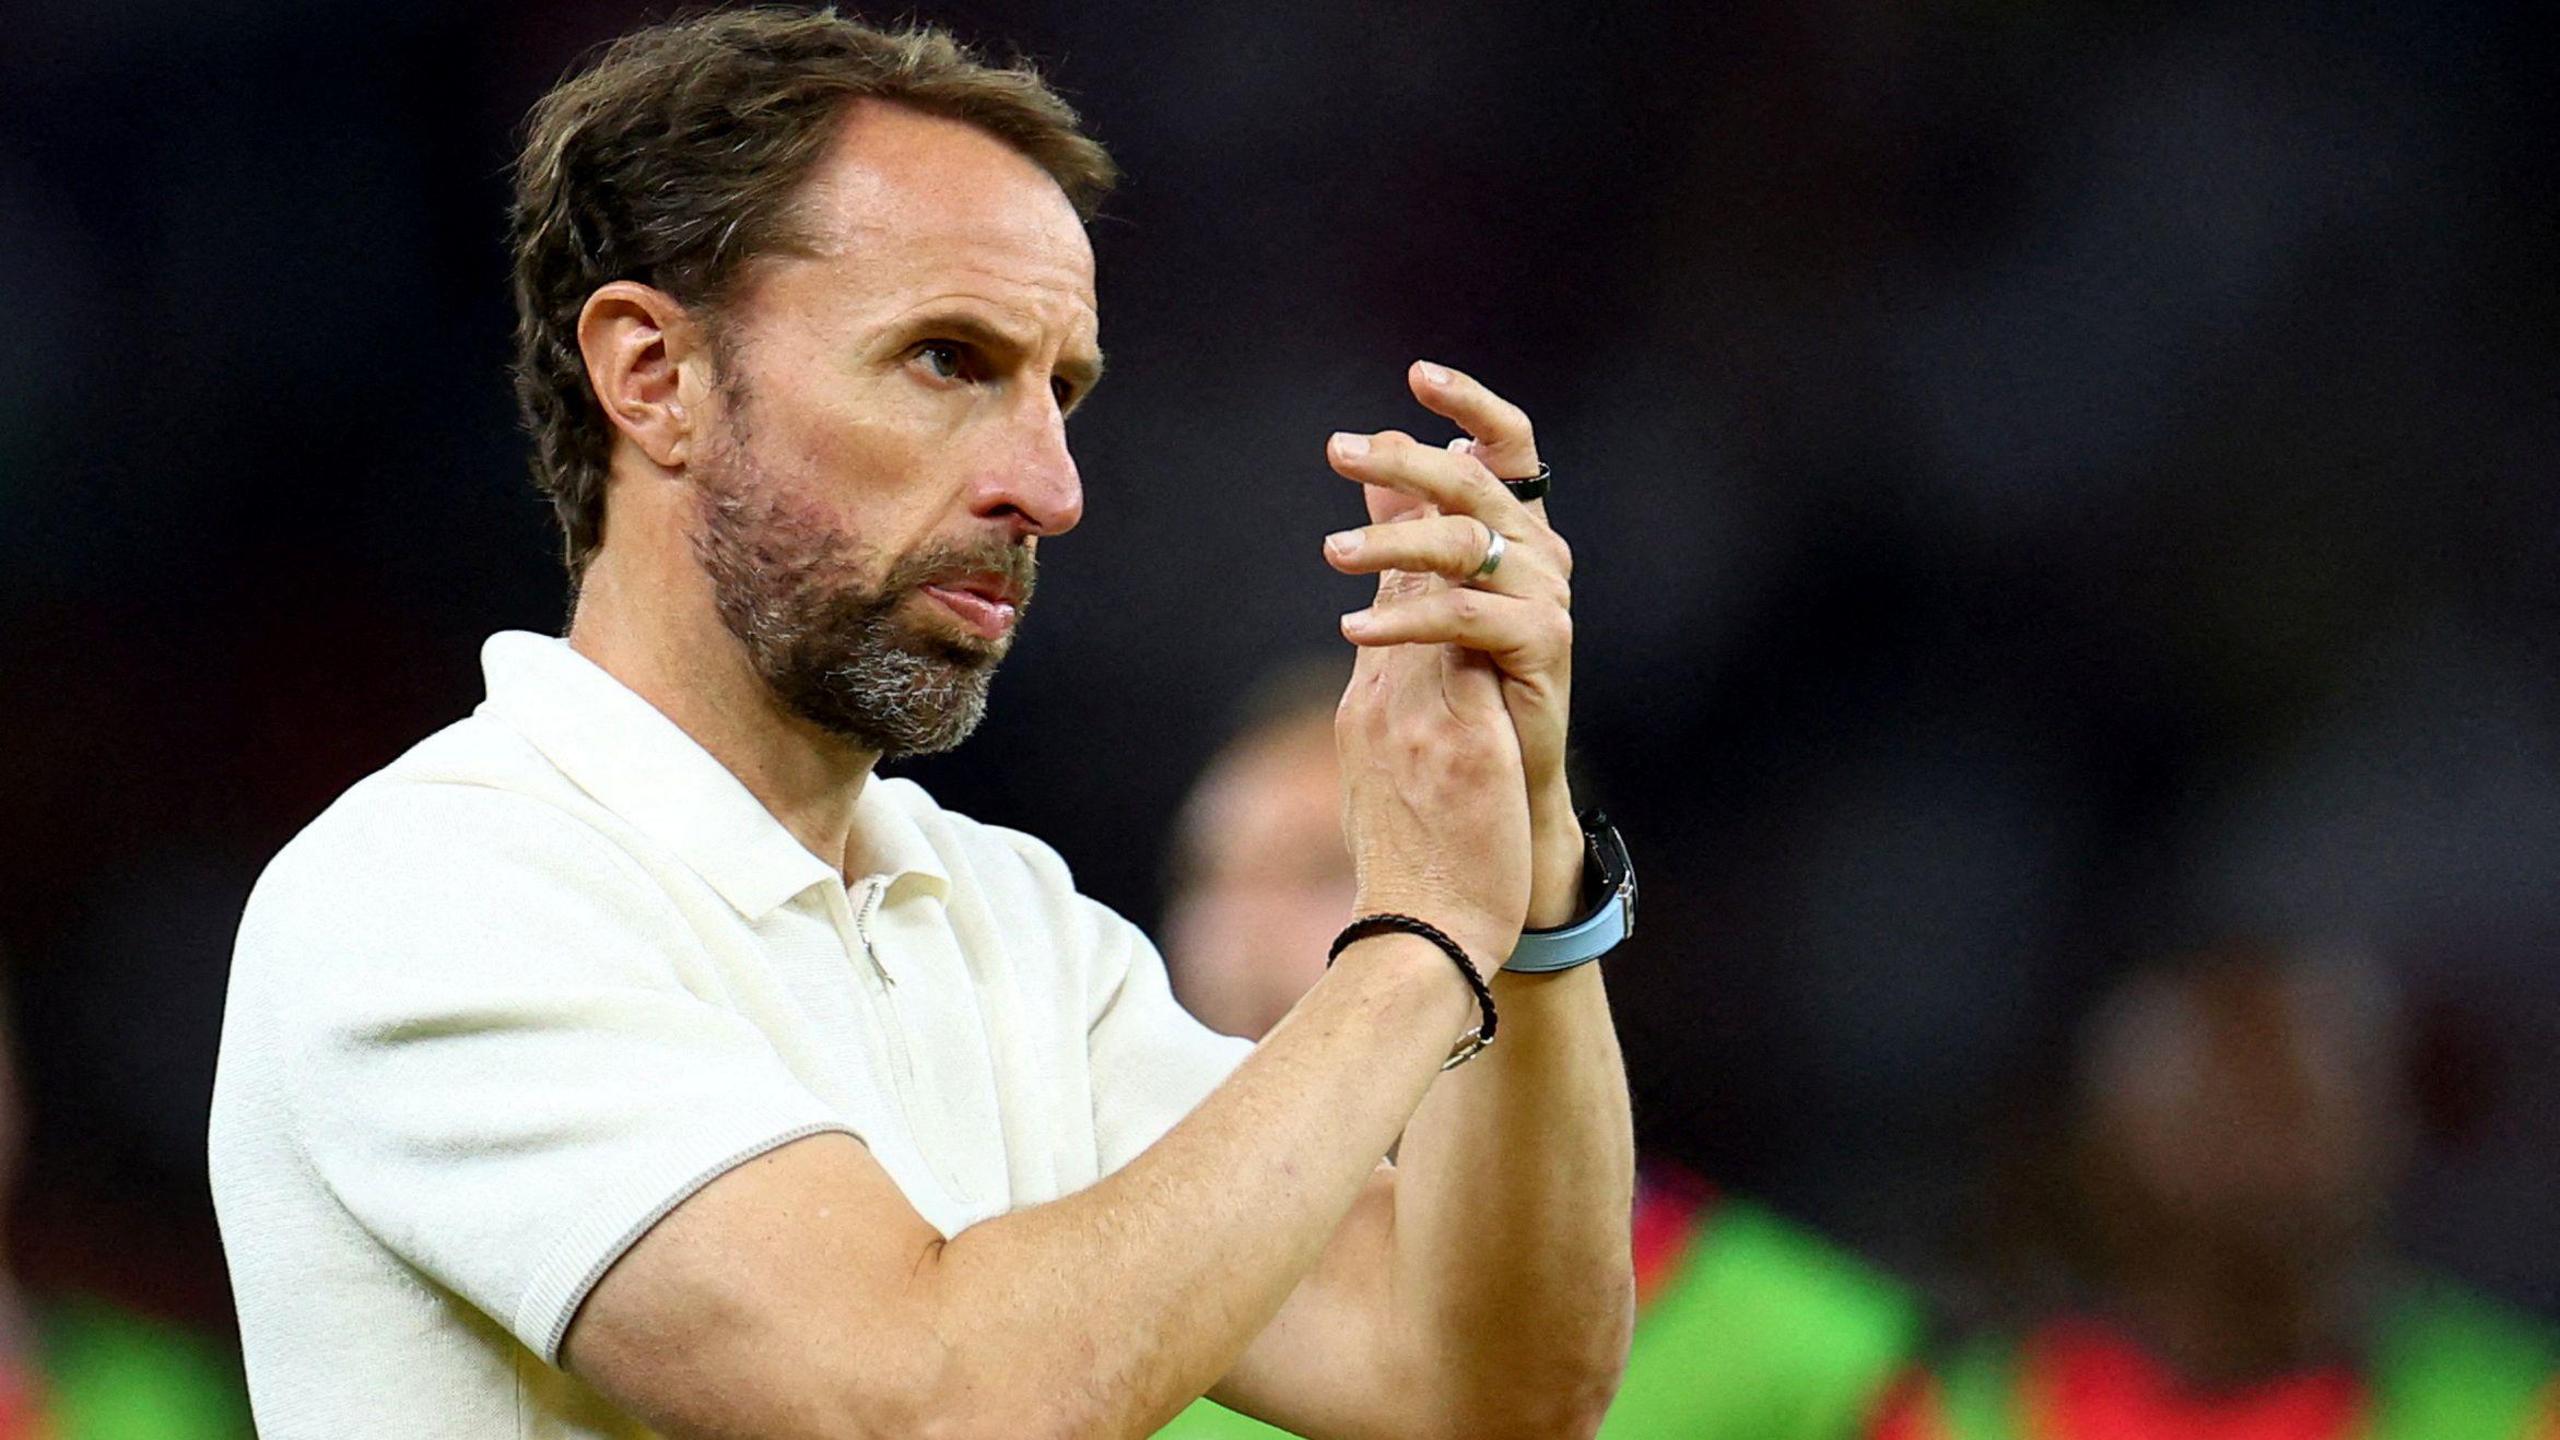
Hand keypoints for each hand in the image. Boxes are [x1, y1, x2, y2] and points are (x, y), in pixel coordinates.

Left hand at [1325, 363, 1582, 929]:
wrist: (1503, 796)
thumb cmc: (1464, 696)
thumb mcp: (1425, 596)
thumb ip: (1404, 525)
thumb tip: (1365, 463)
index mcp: (1517, 534)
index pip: (1507, 448)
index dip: (1471, 406)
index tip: (1415, 374)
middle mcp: (1541, 557)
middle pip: (1477, 483)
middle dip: (1407, 459)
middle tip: (1337, 450)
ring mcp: (1547, 603)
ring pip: (1469, 544)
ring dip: (1393, 540)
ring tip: (1329, 554)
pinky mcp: (1543, 653)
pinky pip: (1467, 618)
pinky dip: (1406, 617)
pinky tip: (1352, 626)